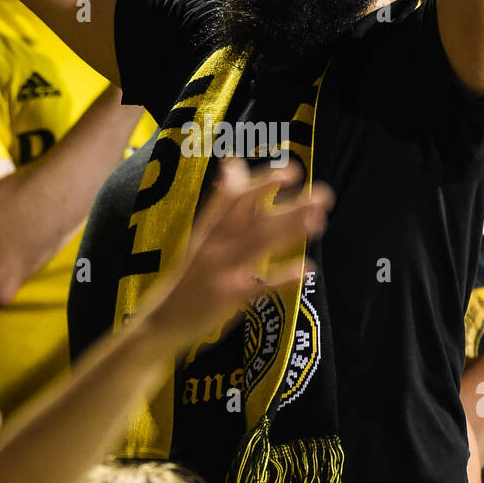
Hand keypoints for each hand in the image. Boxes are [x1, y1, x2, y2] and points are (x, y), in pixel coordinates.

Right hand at [146, 158, 332, 350]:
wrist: (162, 319)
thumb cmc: (189, 276)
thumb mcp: (201, 235)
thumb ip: (222, 202)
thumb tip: (234, 163)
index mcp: (209, 229)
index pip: (235, 197)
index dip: (264, 183)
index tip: (293, 170)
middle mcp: (214, 245)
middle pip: (254, 218)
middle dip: (289, 206)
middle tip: (322, 193)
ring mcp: (221, 270)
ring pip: (259, 244)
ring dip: (290, 230)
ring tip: (319, 219)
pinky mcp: (228, 297)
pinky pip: (259, 285)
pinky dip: (283, 277)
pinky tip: (307, 268)